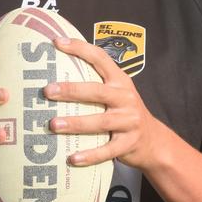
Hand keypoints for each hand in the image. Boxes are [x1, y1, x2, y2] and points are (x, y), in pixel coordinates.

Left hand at [44, 37, 169, 171]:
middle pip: (96, 91)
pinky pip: (107, 151)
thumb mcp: (116, 93)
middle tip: (47, 91)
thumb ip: (94, 82)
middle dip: (71, 90)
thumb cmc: (124, 112)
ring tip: (53, 125)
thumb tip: (54, 73)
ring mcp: (129, 121)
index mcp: (120, 80)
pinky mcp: (129, 144)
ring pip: (100, 122)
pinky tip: (72, 158)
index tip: (57, 42)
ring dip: (76, 123)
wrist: (153, 140)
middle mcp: (126, 98)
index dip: (79, 48)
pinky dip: (90, 155)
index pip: (100, 58)